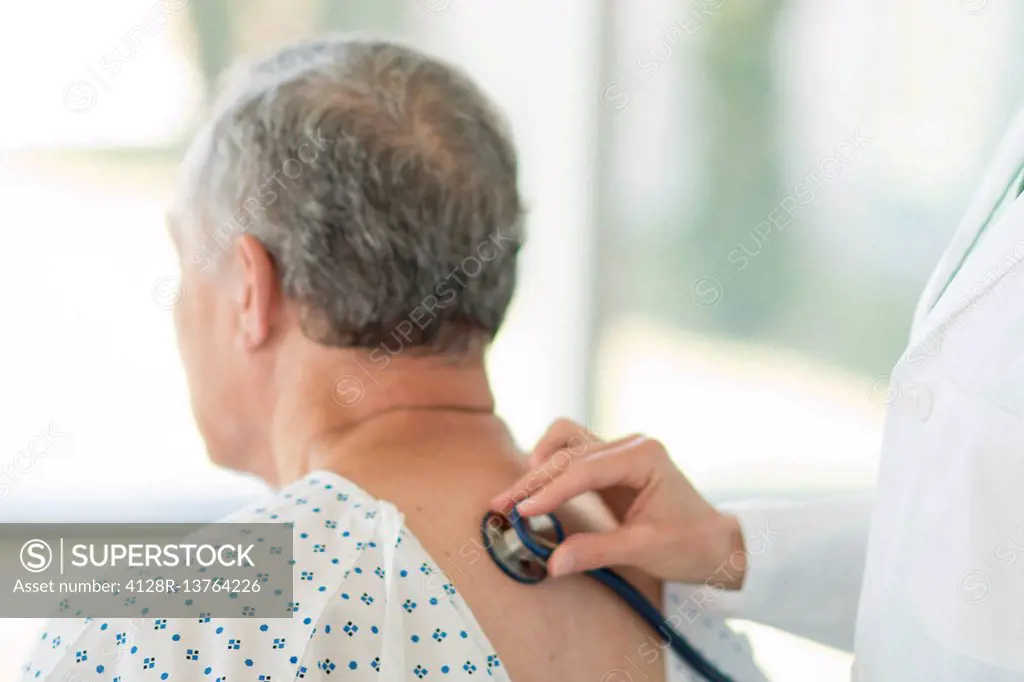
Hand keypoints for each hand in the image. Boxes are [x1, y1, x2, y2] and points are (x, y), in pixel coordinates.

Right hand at [489, 419, 746, 586]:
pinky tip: (535, 490)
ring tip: (516, 496)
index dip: (550, 490)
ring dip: (538, 466)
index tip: (521, 511)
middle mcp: (629, 446)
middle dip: (533, 480)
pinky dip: (550, 468)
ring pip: (565, 442)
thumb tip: (552, 563)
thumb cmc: (689, 543)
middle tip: (502, 505)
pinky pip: (571, 455)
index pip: (584, 469)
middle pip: (568, 452)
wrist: (716, 542)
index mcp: (644, 457)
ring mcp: (619, 452)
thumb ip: (596, 552)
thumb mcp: (644, 549)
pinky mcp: (610, 464)